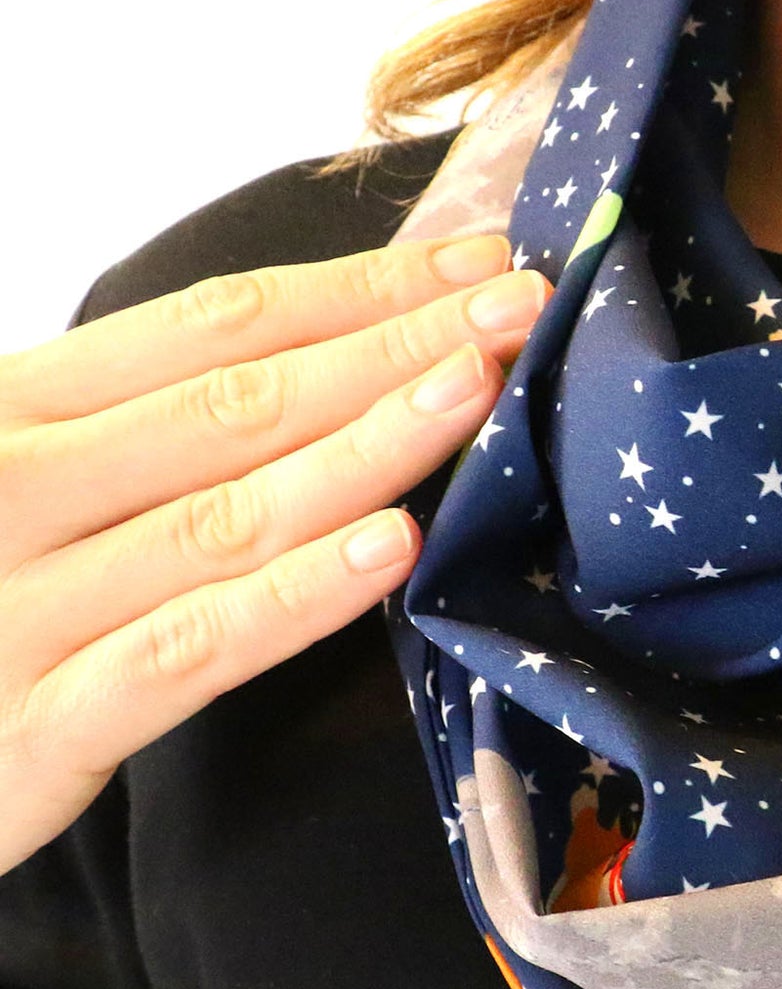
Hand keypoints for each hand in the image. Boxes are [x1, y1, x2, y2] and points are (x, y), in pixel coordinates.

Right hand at [0, 232, 550, 874]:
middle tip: (524, 306)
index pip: (210, 328)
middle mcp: (5, 485)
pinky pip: (182, 652)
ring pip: (223, 513)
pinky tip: (390, 549)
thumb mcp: (14, 478)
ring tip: (477, 393)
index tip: (480, 259)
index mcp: (9, 406)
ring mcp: (11, 606)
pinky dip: (289, 597)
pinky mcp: (27, 729)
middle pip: (235, 401)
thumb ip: (136, 425)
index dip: (357, 289)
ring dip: (365, 446)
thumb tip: (326, 350)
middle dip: (392, 347)